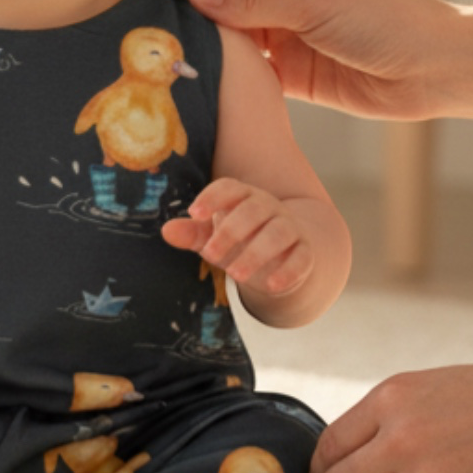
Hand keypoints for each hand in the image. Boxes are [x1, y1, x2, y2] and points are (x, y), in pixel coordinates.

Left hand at [163, 178, 312, 298]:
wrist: (285, 253)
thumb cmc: (241, 239)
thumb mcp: (214, 236)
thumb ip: (192, 233)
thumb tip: (167, 231)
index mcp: (243, 197)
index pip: (230, 188)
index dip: (213, 197)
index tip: (194, 213)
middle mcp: (269, 208)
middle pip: (253, 211)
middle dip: (231, 232)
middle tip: (211, 255)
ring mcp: (290, 228)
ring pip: (278, 233)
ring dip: (257, 253)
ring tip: (235, 274)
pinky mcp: (305, 252)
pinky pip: (301, 258)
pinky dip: (288, 271)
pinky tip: (271, 285)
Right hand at [183, 0, 455, 120]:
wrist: (433, 69)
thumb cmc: (385, 19)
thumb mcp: (315, 2)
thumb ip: (253, 2)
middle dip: (192, 9)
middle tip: (149, 25)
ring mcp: (286, 32)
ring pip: (232, 35)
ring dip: (206, 44)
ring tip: (165, 55)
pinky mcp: (290, 71)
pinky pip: (248, 69)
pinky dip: (226, 73)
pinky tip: (198, 81)